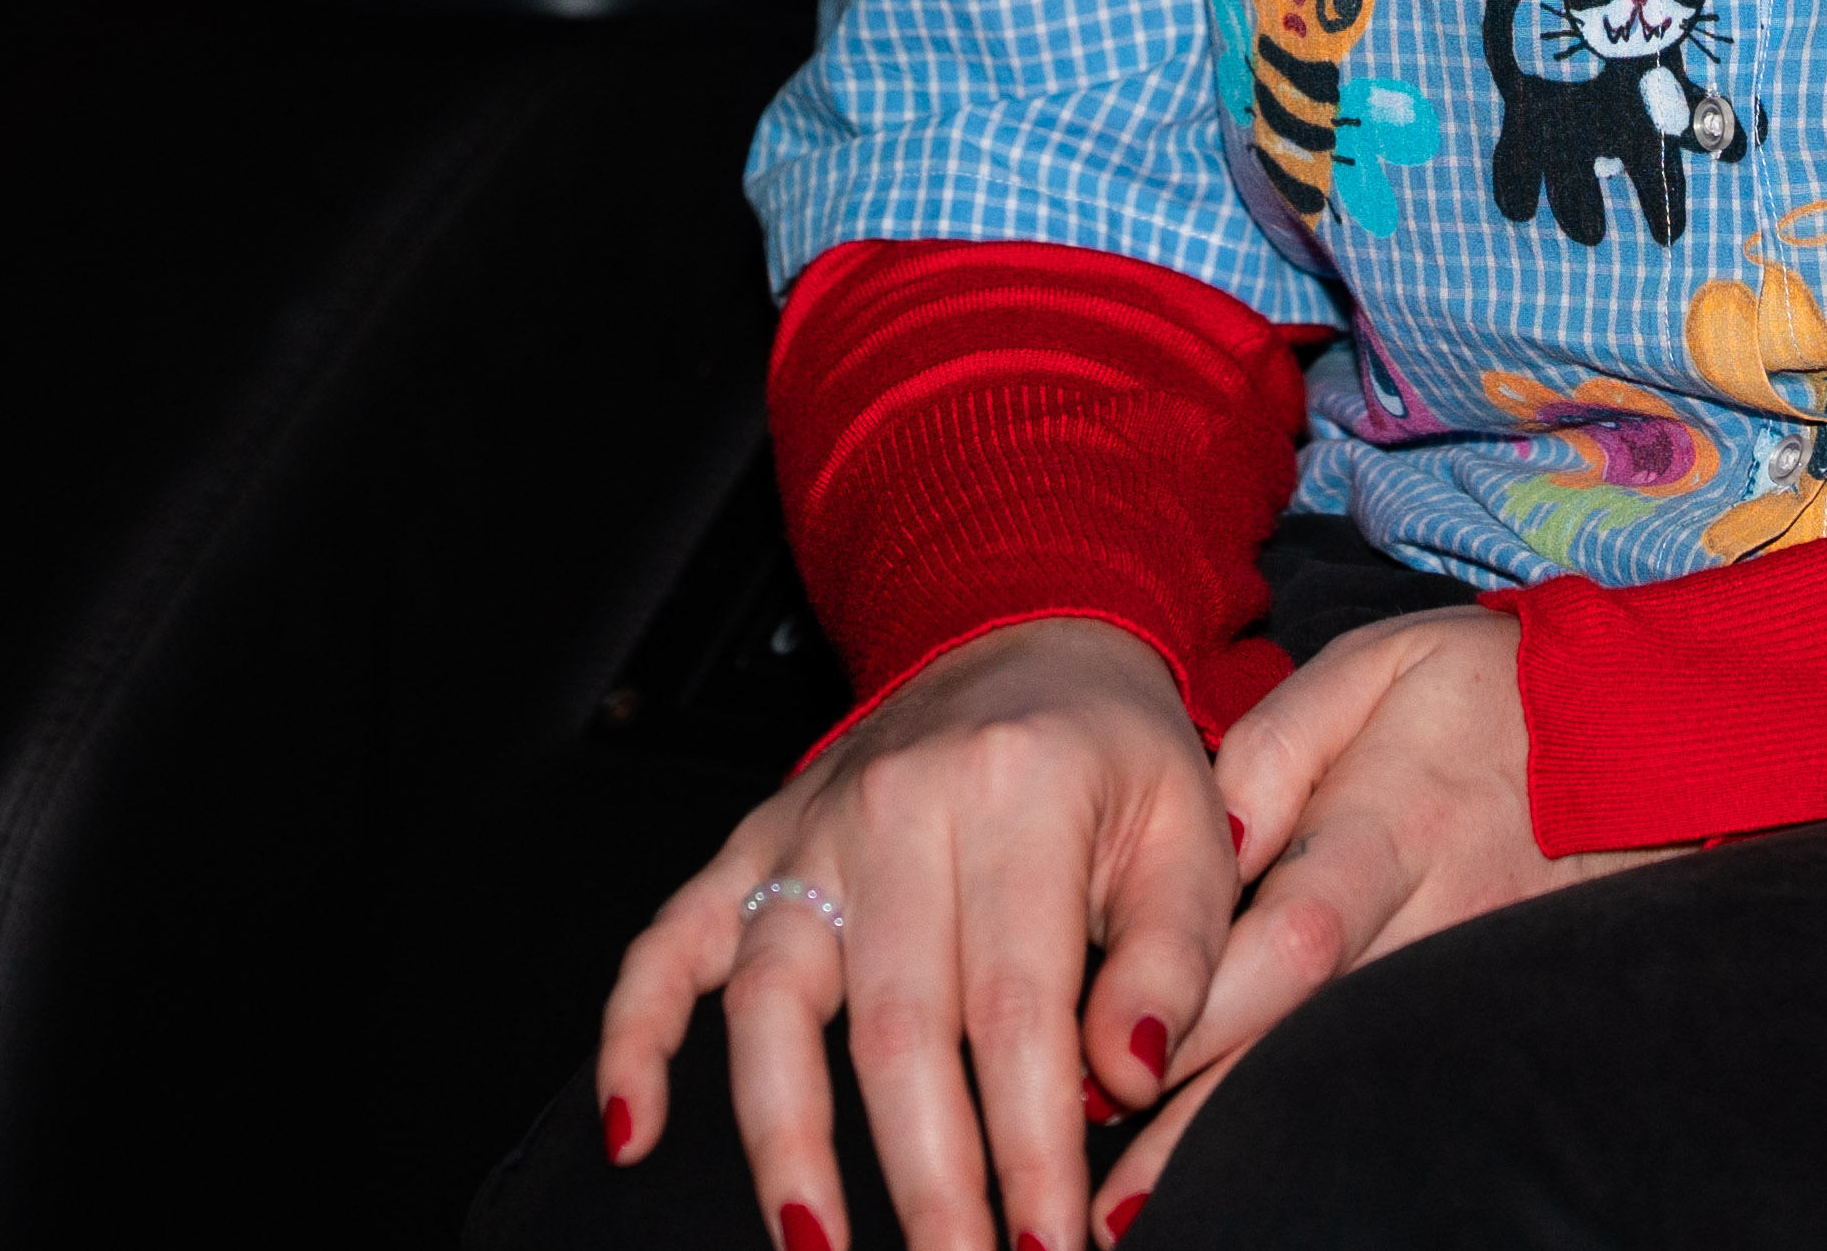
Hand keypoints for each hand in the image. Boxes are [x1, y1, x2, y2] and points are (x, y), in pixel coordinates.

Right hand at [595, 615, 1224, 1250]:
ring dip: (787, 1148)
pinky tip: (634, 1135)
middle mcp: (895, 810)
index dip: (1032, 1144)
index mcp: (1016, 797)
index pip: (1021, 1008)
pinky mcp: (748, 848)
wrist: (1030, 636)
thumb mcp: (1191, 826)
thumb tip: (1130, 1076)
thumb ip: (1175, 953)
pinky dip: (635, 1038)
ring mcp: (805, 832)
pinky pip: (666, 945)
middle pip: (897, 1030)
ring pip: (770, 1007)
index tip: (1048, 1245)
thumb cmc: (1116, 754)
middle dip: (926, 1182)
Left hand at [1092, 612, 1675, 1229]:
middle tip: (1114, 1211)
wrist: (1635, 718)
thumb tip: (1207, 847)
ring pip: (1361, 1070)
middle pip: (1311, 1032)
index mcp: (1392, 829)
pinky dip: (1347, 1127)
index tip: (1110, 1075)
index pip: (1289, 938)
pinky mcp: (1502, 998)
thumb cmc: (1480, 688)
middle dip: (1207, 1123)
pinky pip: (1413, 1069)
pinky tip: (1290, 1183)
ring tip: (1163, 1220)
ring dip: (1270, 1145)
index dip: (1205, 1015)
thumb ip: (1276, 750)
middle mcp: (1437, 916)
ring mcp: (1478, 971)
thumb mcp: (1375, 669)